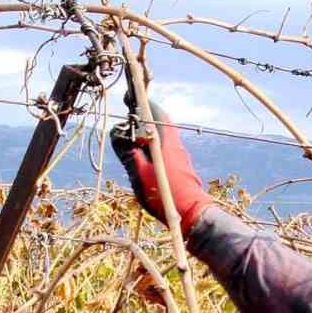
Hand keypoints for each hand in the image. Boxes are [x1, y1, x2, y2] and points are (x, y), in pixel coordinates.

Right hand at [110, 95, 213, 233]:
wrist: (193, 215)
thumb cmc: (166, 195)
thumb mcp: (140, 174)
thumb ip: (128, 153)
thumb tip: (117, 134)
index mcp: (166, 142)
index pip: (157, 113)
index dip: (143, 103)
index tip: (130, 97)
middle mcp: (176, 145)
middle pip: (160, 124)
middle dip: (143, 118)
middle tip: (128, 118)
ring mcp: (180, 157)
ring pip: (162, 138)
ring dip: (148, 135)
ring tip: (132, 140)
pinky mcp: (182, 168)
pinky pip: (165, 150)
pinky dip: (153, 148)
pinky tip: (144, 159)